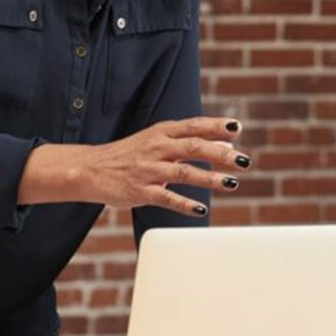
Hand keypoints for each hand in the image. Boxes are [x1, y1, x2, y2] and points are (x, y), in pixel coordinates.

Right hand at [19, 116, 250, 215]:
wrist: (91, 169)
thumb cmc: (130, 154)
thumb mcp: (158, 142)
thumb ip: (190, 143)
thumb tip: (228, 147)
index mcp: (161, 132)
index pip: (193, 126)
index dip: (216, 126)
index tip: (237, 127)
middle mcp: (156, 148)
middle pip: (193, 147)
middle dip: (220, 153)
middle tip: (244, 161)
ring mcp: (148, 170)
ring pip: (184, 173)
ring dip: (209, 178)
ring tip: (232, 184)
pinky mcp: (140, 191)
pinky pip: (166, 198)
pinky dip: (185, 204)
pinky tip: (201, 209)